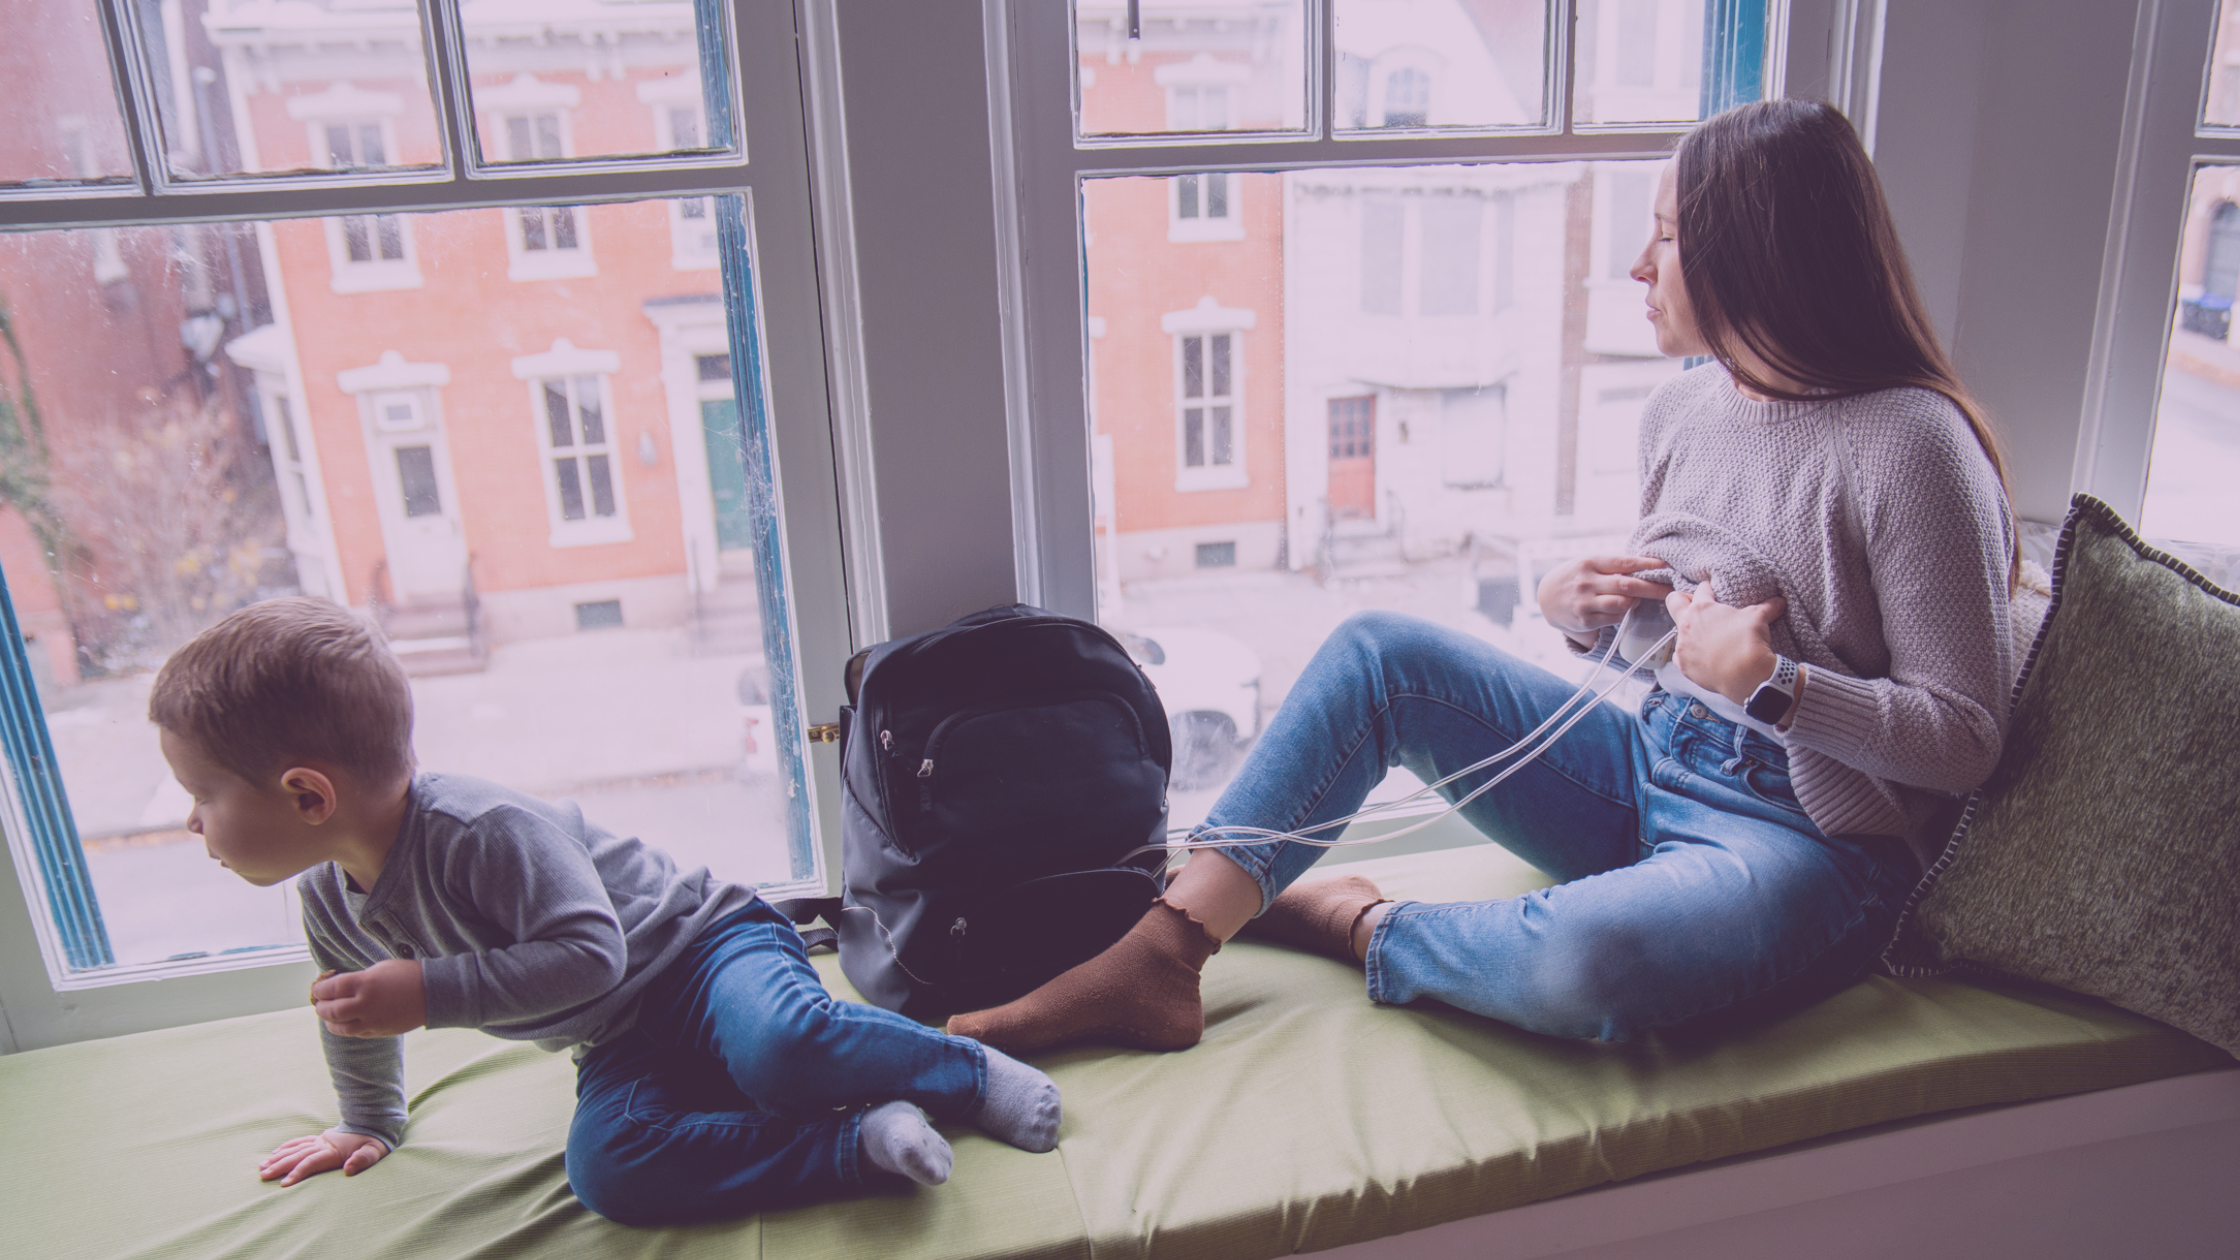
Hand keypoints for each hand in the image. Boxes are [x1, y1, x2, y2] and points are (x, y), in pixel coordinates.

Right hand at [259, 1127, 388, 1185]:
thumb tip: (348, 1169)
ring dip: (278, 1157)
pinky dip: (287, 1147)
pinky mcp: (320, 1138)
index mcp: (334, 1150)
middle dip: (280, 1166)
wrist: (375, 1122)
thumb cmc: (375, 1141)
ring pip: (295, 1149)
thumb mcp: (375, 1151)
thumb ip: (363, 1159)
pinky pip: (300, 1142)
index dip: (298, 1172)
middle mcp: (323, 1144)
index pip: (312, 1162)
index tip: (283, 1183)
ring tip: (262, 1166)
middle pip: (298, 1156)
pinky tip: (275, 1153)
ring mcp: (320, 1140)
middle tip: (263, 1176)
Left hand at [312, 959, 425, 1037]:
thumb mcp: (380, 968)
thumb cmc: (409, 974)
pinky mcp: (381, 1031)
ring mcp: (373, 1021)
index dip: (319, 989)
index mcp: (364, 984)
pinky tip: (348, 1022)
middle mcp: (365, 1004)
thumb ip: (359, 979)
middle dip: (321, 1007)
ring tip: (330, 1017)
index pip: (330, 989)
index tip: (317, 988)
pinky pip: (357, 1034)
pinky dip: (347, 1029)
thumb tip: (340, 989)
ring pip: (341, 1028)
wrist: (436, 992)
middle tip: (320, 1003)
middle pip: (331, 1011)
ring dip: (330, 1022)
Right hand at [1538, 556, 1675, 641]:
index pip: (1624, 562)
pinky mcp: (1585, 620)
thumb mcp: (1588, 564)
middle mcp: (1586, 582)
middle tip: (1671, 590)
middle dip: (1653, 588)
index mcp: (1590, 562)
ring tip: (1641, 599)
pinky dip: (1624, 613)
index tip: (1666, 565)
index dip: (1647, 564)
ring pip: (1623, 604)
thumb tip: (1647, 566)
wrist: (1545, 598)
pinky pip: (1614, 618)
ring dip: (1637, 602)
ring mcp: (1585, 603)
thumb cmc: (1574, 577)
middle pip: (1628, 585)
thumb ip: (1612, 565)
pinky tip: (1625, 608)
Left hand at [1664, 583, 1785, 704]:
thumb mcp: (1758, 618)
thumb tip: (1779, 601)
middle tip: (1696, 606)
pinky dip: (1690, 655)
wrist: (1746, 675)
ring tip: (1707, 637)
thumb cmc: (1749, 641)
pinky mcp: (1683, 666)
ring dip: (1690, 632)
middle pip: (1673, 601)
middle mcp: (1686, 625)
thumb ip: (1766, 607)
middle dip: (1683, 600)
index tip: (1713, 591)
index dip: (1709, 589)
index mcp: (1701, 609)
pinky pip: (1680, 656)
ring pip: (1677, 632)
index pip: (1701, 589)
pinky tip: (1703, 657)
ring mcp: (1682, 646)